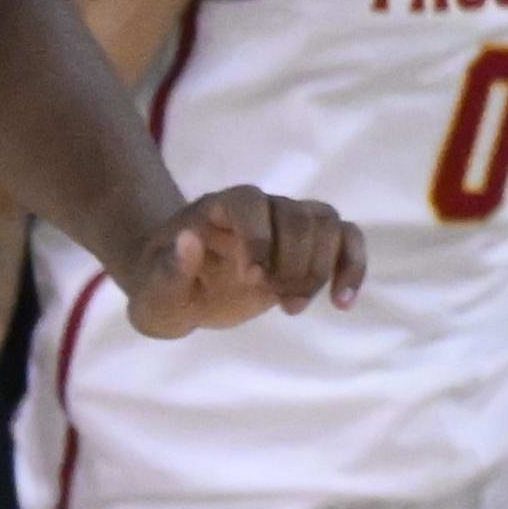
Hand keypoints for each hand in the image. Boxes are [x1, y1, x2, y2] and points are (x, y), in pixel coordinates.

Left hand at [117, 185, 363, 337]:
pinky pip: (347, 239)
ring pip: (327, 224)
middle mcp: (258, 208)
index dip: (258, 237)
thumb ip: (168, 269)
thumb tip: (187, 239)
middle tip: (274, 300)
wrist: (179, 292)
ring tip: (292, 306)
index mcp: (217, 208)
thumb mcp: (154, 289)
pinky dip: (353, 267)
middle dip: (294, 263)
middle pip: (298, 215)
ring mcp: (287, 225)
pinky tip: (342, 303)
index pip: (250, 202)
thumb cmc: (162, 286)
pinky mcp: (308, 248)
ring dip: (321, 269)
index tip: (251, 279)